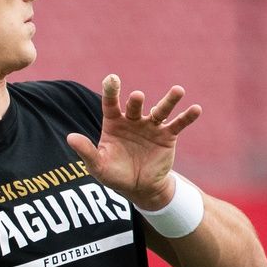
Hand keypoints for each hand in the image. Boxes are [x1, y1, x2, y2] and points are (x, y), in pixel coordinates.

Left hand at [66, 73, 200, 208]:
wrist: (139, 188)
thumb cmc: (115, 174)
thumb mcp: (98, 166)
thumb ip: (86, 151)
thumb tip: (70, 138)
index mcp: (114, 123)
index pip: (111, 104)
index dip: (111, 91)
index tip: (112, 79)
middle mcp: (133, 120)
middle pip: (135, 106)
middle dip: (137, 101)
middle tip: (137, 97)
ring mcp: (151, 126)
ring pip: (160, 110)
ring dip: (169, 100)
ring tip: (178, 90)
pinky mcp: (167, 136)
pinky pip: (178, 124)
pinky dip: (187, 117)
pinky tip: (196, 109)